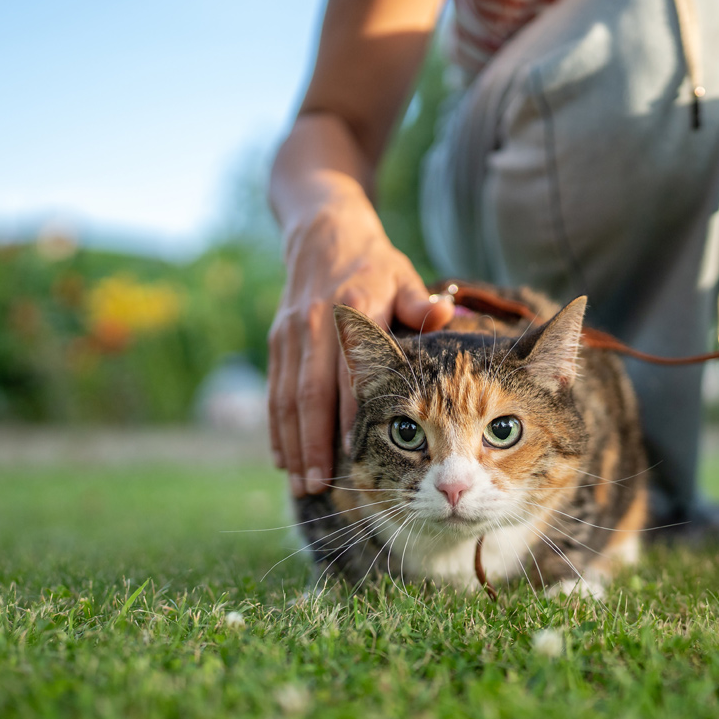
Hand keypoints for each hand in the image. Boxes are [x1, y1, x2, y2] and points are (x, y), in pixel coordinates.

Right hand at [267, 205, 451, 497]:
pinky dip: (276, 427)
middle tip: (319, 484)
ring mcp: (290, 333)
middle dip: (313, 443)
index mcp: (351, 308)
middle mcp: (314, 324)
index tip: (353, 454)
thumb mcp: (403, 276)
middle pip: (309, 394)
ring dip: (292, 443)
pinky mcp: (276, 341)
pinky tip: (283, 459)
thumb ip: (422, 303)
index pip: (348, 371)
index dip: (348, 414)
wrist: (324, 234)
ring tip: (301, 483)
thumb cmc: (375, 265)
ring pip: (285, 398)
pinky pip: (273, 391)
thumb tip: (444, 312)